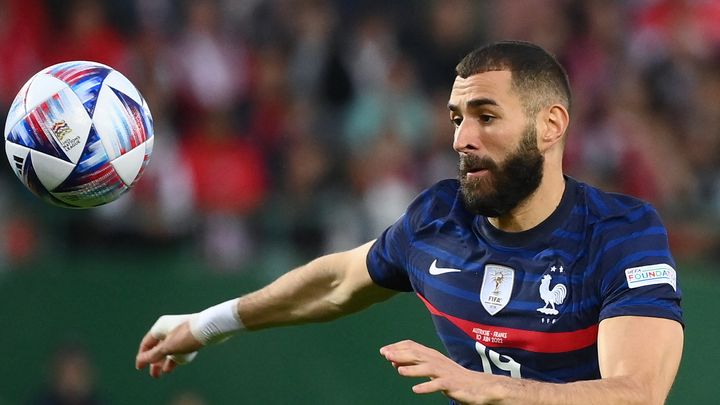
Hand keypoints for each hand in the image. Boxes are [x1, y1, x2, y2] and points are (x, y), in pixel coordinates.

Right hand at [136, 314, 203, 377]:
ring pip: (169, 348)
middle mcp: (169, 327)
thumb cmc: (188, 335)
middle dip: (155, 362)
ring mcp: (180, 331)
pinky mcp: (190, 335)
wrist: (212, 326)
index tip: (140, 368)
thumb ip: (153, 355)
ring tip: (165, 372)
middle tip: (155, 375)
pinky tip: (175, 365)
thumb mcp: (168, 348)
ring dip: (166, 361)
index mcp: (160, 327)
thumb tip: (141, 360)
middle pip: (158, 347)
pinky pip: (179, 348)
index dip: (142, 356)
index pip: (146, 343)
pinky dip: (176, 356)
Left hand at [380, 340, 504, 404]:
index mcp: (432, 355)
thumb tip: (394, 362)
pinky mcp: (451, 385)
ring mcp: (444, 372)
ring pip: (427, 368)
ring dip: (412, 369)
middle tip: (385, 354)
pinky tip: (415, 389)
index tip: (384, 350)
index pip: (413, 346)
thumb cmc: (452, 377)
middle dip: (401, 354)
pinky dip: (427, 387)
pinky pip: (438, 385)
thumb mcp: (432, 368)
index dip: (398, 347)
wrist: (477, 385)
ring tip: (398, 370)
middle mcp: (437, 361)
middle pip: (417, 355)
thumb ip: (414, 364)